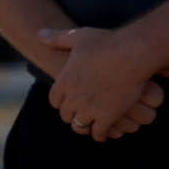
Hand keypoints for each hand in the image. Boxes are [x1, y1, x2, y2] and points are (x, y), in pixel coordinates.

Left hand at [40, 28, 168, 140]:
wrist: (129, 54)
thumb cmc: (105, 42)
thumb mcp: (77, 36)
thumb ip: (57, 38)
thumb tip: (39, 34)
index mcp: (64, 80)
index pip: (54, 99)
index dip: (60, 102)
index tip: (66, 102)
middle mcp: (73, 97)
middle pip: (66, 115)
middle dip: (71, 115)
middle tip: (78, 116)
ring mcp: (89, 109)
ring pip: (80, 126)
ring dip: (84, 126)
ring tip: (90, 126)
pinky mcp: (107, 117)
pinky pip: (99, 133)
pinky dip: (100, 135)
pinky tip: (104, 133)